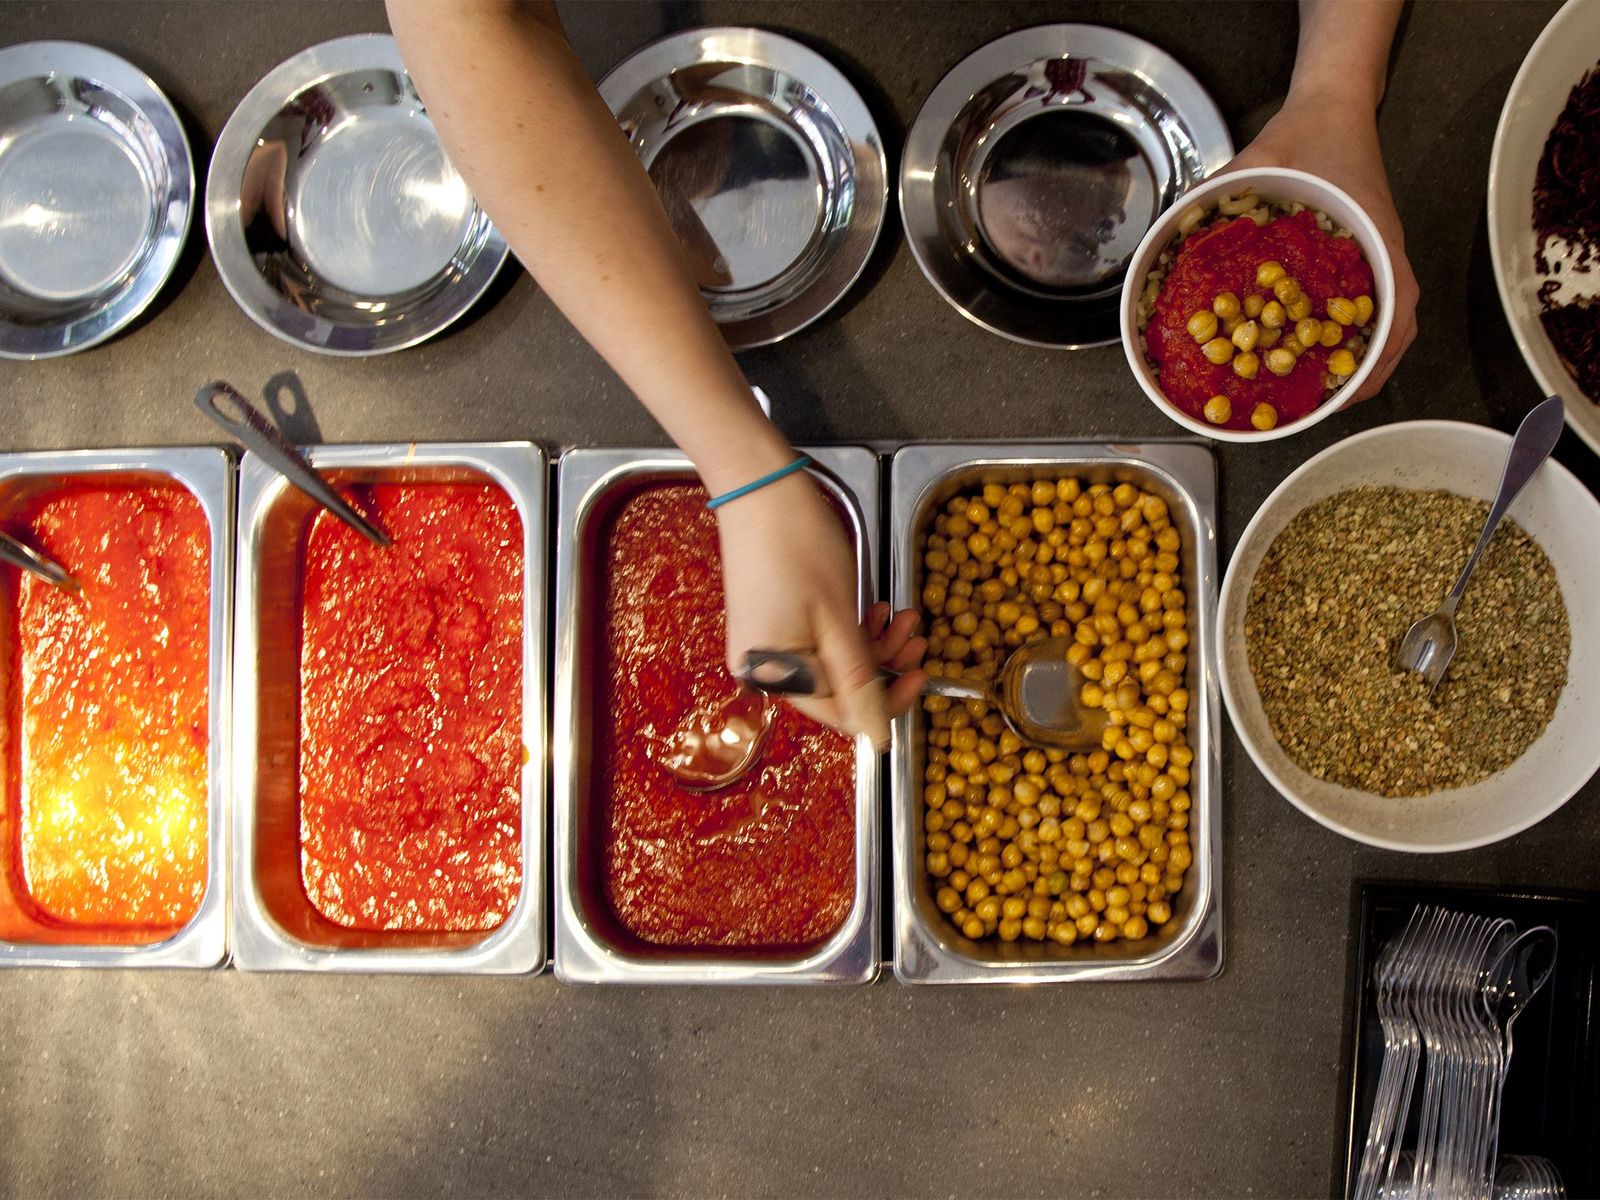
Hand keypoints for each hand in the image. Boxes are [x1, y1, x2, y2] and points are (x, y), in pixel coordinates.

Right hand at [715, 474, 926, 746]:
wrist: (760, 489)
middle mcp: (763, 669)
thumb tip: (877, 736)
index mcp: (776, 676)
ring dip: (872, 642)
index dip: (886, 702)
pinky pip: (816, 641)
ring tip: (902, 615)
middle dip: (884, 663)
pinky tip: (874, 608)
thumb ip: (858, 681)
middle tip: (916, 638)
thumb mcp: (840, 619)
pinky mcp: (769, 622)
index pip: (840, 714)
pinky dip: (848, 629)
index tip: (919, 678)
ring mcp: (765, 644)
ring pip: (833, 662)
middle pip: (838, 688)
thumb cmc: (797, 546)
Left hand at [1223, 85, 1419, 401]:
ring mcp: (1377, 258)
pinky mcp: (1364, 256)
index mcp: (1375, 244)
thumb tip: (1167, 231)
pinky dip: (1346, 333)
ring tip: (1319, 391)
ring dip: (1356, 360)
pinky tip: (1309, 348)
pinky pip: (1366, 305)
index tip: (1345, 395)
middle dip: (1358, 376)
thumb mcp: (1254, 165)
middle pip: (1389, 334)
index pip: (1394, 318)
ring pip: (1382, 324)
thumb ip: (1211, 199)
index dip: (1371, 364)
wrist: (1334, 104)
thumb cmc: (1307, 136)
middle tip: (1322, 407)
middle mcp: (1384, 258)